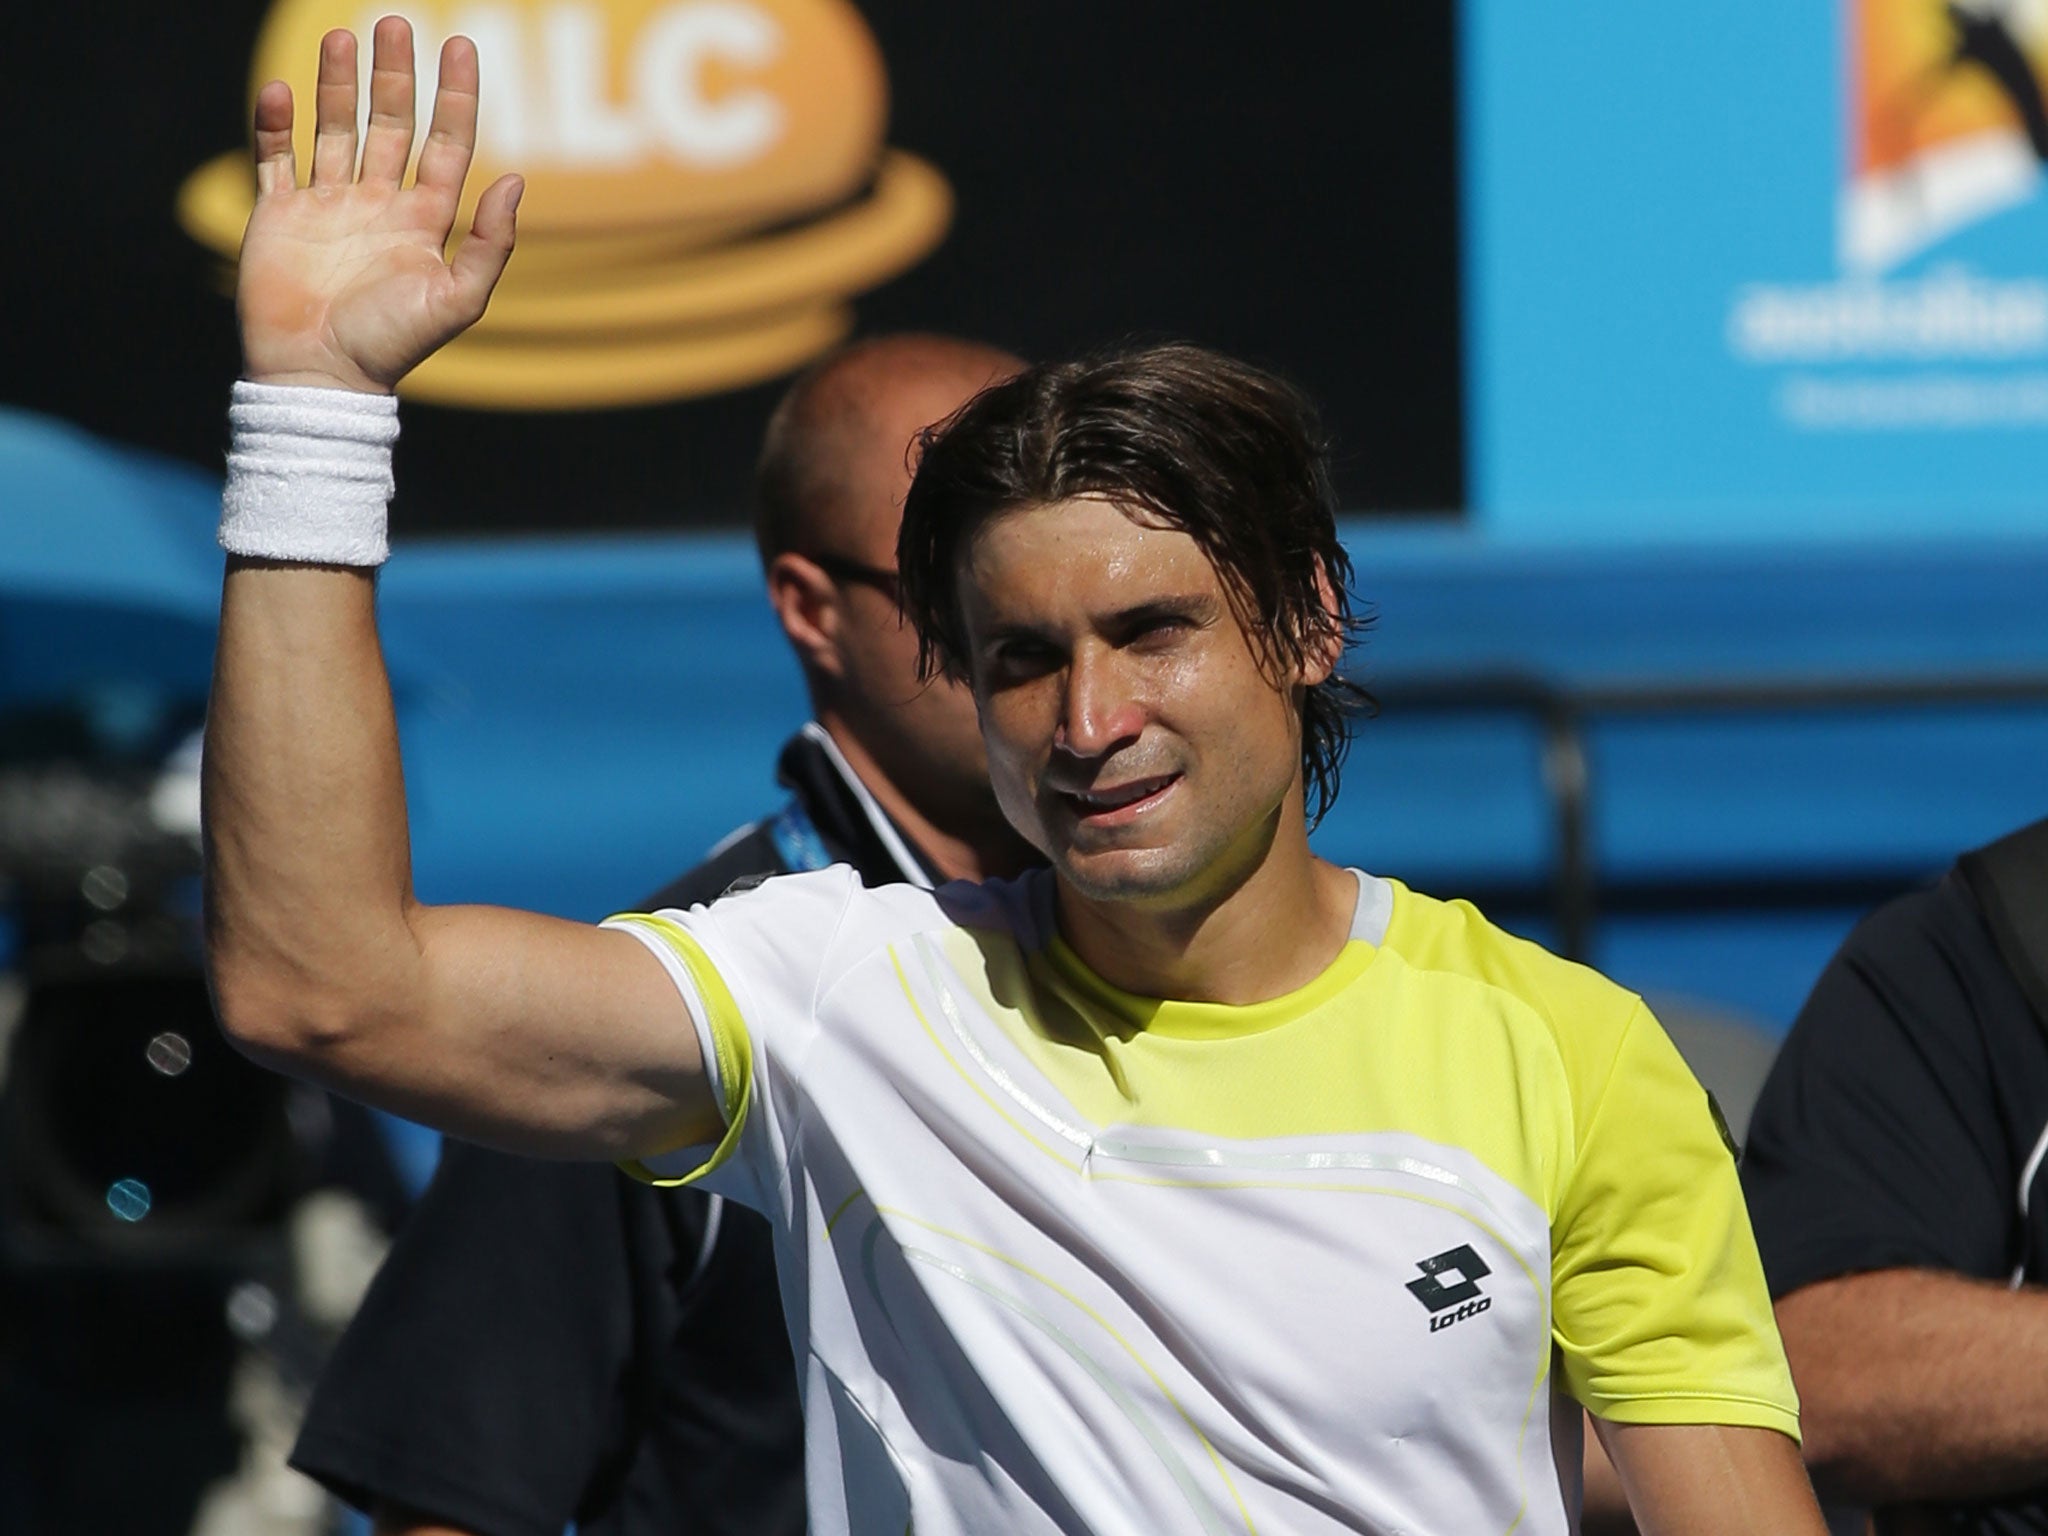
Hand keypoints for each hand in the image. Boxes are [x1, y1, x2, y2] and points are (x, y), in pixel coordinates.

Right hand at [237, 17, 521, 393]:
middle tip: (394, 22)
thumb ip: (490, 243)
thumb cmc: (391, 346)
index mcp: (423, 222)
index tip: (460, 46)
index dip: (454, 97)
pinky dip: (274, 125)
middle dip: (393, 76)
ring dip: (337, 85)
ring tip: (342, 37)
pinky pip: (275, 159)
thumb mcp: (457, 299)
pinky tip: (279, 91)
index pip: (445, 145)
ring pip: (334, 130)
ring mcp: (327, 208)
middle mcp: (377, 206)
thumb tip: (517, 181)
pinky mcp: (279, 217)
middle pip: (389, 125)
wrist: (320, 378)